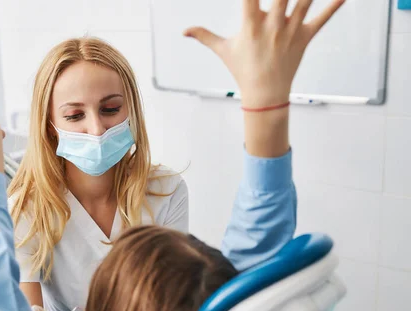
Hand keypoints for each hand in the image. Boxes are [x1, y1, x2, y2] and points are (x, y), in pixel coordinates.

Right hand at [184, 0, 344, 107]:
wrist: (265, 95)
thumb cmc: (243, 70)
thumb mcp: (223, 50)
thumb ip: (204, 36)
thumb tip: (184, 31)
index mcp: (250, 24)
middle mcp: (272, 24)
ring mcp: (290, 30)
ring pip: (304, 0)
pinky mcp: (305, 37)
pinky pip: (323, 18)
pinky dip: (334, 4)